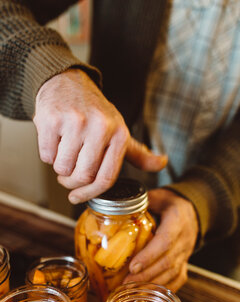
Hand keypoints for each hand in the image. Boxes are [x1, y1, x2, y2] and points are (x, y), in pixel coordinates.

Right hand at [34, 69, 166, 202]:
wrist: (67, 83)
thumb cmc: (95, 112)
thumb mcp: (120, 131)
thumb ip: (138, 152)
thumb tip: (162, 163)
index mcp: (119, 134)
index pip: (106, 178)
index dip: (90, 194)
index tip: (77, 197)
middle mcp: (100, 127)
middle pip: (83, 176)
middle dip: (71, 183)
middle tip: (68, 177)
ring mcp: (75, 122)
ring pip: (62, 168)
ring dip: (60, 169)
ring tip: (64, 154)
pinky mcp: (52, 119)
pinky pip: (46, 155)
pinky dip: (48, 155)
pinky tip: (55, 142)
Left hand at [125, 189, 198, 291]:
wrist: (193, 211)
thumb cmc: (171, 203)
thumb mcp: (158, 196)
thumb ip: (142, 202)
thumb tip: (118, 208)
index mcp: (177, 220)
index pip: (165, 241)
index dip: (149, 256)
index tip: (133, 266)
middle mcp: (184, 239)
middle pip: (167, 261)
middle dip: (146, 274)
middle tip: (125, 283)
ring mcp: (186, 252)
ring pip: (172, 272)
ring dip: (152, 283)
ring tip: (132, 290)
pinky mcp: (185, 261)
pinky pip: (178, 278)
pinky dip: (164, 288)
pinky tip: (150, 294)